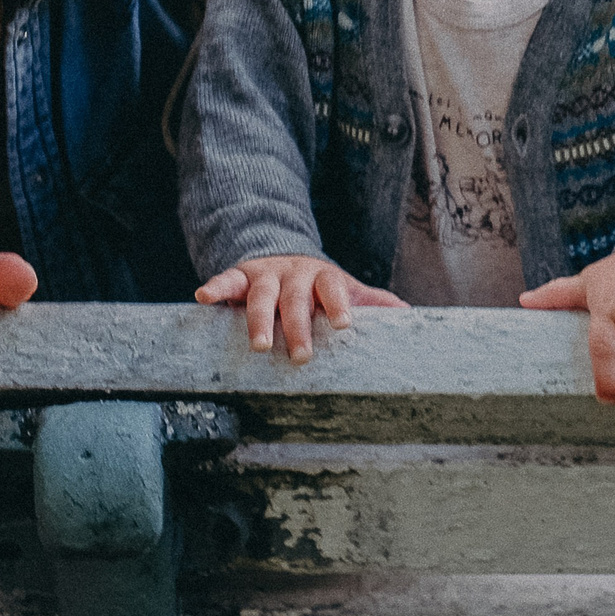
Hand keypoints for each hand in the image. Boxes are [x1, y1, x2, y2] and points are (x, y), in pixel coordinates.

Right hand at [196, 253, 406, 360]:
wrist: (288, 258)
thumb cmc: (321, 287)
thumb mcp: (348, 291)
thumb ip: (374, 302)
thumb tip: (411, 316)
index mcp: (325, 276)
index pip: (333, 288)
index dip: (338, 304)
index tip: (344, 324)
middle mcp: (295, 273)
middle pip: (296, 298)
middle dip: (298, 326)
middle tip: (301, 356)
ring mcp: (266, 273)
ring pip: (261, 294)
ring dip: (259, 318)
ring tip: (259, 344)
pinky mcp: (240, 275)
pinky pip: (226, 279)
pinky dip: (215, 287)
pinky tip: (203, 297)